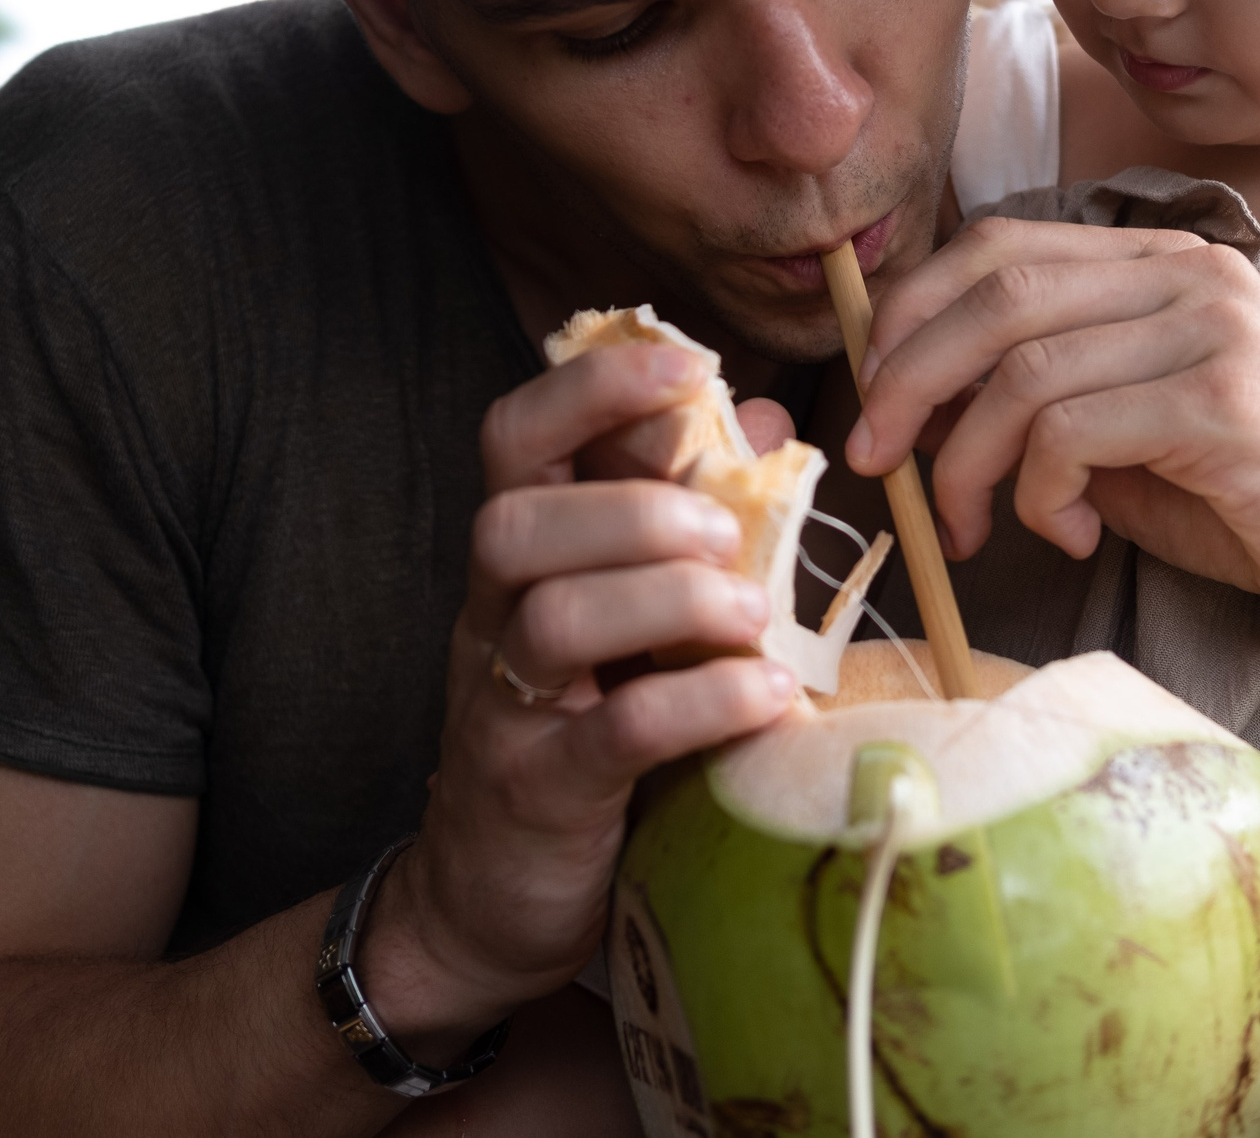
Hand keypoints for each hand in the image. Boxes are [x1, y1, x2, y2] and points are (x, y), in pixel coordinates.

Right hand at [362, 341, 798, 1049]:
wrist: (496, 896)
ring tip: (754, 615)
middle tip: (729, 532)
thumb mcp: (635, 615)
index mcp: (521, 558)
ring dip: (670, 599)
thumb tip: (766, 420)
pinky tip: (766, 695)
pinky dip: (699, 702)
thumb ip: (692, 516)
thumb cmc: (584, 730)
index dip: (594, 387)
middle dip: (633, 506)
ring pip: (555, 619)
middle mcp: (493, 618)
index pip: (518, 438)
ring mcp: (505, 708)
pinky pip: (612, 733)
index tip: (686, 363)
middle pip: (518, 522)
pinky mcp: (539, 793)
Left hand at [845, 216, 1259, 645]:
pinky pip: (1073, 431)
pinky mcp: (1226, 402)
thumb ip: (1030, 400)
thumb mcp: (1117, 435)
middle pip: (995, 298)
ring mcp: (1214, 329)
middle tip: (875, 461)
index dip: (912, 311)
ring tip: (976, 527)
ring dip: (968, 464)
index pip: (999, 246)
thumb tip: (906, 400)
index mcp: (1160, 261)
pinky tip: (1067, 534)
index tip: (869, 391)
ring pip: (1023, 374)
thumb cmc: (1243, 498)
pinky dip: (1038, 494)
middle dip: (907, 383)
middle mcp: (1189, 273)